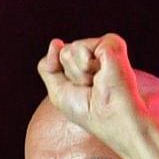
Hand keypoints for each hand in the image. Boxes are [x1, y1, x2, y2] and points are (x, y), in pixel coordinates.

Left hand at [36, 34, 147, 158]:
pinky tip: (102, 74)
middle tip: (90, 87)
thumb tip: (56, 42)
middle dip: (70, 74)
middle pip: (62, 53)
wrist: (111, 117)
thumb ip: (48, 67)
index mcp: (84, 65)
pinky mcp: (111, 44)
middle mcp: (94, 55)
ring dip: (77, 73)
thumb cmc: (90, 112)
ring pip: (68, 50)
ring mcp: (104, 48)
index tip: (78, 89)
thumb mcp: (58, 93)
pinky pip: (80, 46)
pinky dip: (85, 64)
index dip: (58, 73)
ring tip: (97, 82)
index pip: (57, 57)